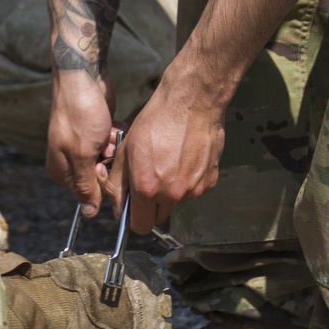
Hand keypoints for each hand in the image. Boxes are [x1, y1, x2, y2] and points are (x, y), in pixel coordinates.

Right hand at [47, 69, 120, 217]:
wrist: (83, 76)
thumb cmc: (79, 114)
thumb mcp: (82, 154)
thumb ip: (86, 186)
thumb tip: (89, 214)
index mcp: (61, 170)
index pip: (88, 195)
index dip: (102, 184)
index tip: (104, 165)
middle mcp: (71, 161)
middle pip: (101, 178)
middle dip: (109, 163)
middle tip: (105, 145)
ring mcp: (85, 146)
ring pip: (110, 161)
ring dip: (114, 148)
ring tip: (108, 131)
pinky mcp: (97, 132)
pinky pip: (114, 145)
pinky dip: (117, 136)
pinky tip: (113, 125)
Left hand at [108, 61, 224, 234]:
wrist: (192, 102)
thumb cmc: (157, 120)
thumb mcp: (126, 149)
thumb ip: (119, 182)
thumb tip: (118, 205)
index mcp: (148, 188)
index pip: (140, 226)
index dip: (134, 217)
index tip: (134, 205)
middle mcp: (173, 194)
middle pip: (159, 216)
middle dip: (152, 204)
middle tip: (150, 178)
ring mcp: (195, 189)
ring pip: (177, 202)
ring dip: (171, 190)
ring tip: (169, 160)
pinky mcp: (210, 181)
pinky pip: (194, 189)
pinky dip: (188, 180)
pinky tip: (185, 156)